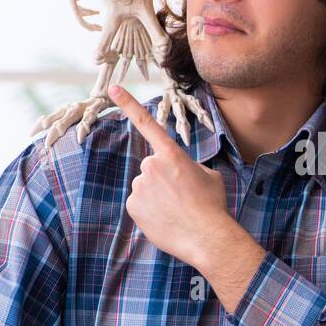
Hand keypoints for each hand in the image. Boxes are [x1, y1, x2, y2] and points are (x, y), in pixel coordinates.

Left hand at [106, 84, 234, 270]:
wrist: (207, 236)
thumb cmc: (213, 205)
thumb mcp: (209, 176)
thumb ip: (189, 167)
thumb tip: (180, 174)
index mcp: (172, 154)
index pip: (147, 123)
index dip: (128, 104)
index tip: (113, 88)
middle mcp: (151, 165)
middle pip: (152, 168)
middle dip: (163, 180)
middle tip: (183, 197)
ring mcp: (139, 186)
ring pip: (145, 188)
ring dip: (157, 197)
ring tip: (177, 211)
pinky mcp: (132, 206)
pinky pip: (139, 205)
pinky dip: (150, 212)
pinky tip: (166, 220)